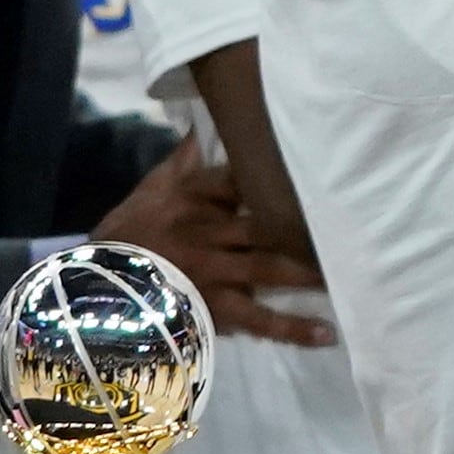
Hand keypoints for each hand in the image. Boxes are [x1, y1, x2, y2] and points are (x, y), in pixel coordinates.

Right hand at [93, 141, 337, 346]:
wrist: (94, 287)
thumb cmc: (132, 232)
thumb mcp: (154, 186)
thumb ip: (187, 157)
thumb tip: (208, 121)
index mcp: (195, 197)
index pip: (243, 177)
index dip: (280, 172)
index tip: (322, 163)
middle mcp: (208, 231)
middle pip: (269, 223)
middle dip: (311, 223)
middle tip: (360, 218)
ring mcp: (213, 271)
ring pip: (271, 267)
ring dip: (312, 269)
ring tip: (355, 268)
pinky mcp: (212, 309)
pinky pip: (257, 319)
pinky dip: (292, 327)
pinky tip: (326, 332)